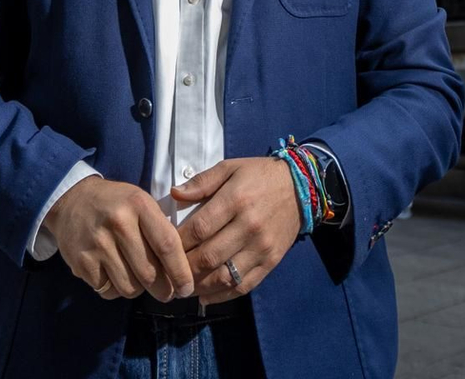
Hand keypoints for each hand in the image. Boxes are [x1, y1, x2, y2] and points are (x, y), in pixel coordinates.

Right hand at [43, 176, 192, 302]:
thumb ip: (161, 229)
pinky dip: (115, 289)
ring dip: (138, 290)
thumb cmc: (116, 204)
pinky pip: (108, 291)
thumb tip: (182, 269)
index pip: (167, 245)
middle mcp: (118, 223)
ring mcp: (98, 244)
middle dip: (163, 290)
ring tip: (137, 279)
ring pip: (130, 287)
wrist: (72, 200)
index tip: (186, 288)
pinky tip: (114, 274)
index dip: (181, 272)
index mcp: (139, 205)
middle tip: (167, 293)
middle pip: (149, 273)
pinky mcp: (82, 262)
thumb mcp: (141, 203)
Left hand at [172, 158, 301, 303]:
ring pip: (224, 276)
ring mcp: (262, 247)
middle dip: (183, 268)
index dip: (177, 242)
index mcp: (236, 200)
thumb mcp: (230, 168)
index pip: (199, 228)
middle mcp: (249, 226)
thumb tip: (175, 194)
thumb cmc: (259, 175)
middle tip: (167, 272)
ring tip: (182, 287)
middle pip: (208, 256)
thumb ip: (201, 181)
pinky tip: (206, 297)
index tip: (163, 247)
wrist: (301, 187)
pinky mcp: (271, 262)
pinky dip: (222, 296)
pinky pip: (244, 286)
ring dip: (200, 286)